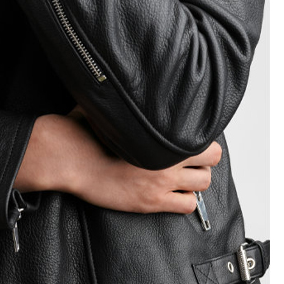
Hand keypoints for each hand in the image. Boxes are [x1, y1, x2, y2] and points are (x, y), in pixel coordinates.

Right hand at [16, 113, 221, 214]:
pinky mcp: (153, 201)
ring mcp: (161, 181)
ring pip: (204, 182)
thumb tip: (114, 78)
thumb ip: (119, 97)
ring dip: (196, 179)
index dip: (199, 135)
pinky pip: (188, 205)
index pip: (202, 133)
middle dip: (204, 157)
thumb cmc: (83, 131)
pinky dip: (185, 199)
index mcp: (158, 131)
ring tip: (183, 175)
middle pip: (212, 158)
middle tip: (192, 157)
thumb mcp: (105, 104)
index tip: (190, 136)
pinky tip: (173, 192)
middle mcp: (166, 157)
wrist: (71, 158)